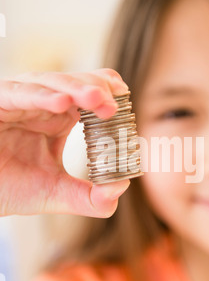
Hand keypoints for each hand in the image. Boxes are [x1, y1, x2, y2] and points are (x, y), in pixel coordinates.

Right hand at [0, 69, 130, 217]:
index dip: (107, 95)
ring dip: (74, 88)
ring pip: (47, 83)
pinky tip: (62, 102)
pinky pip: (17, 94)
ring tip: (96, 98)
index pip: (87, 97)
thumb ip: (90, 197)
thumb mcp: (56, 193)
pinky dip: (40, 96)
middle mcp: (40, 104)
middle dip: (95, 89)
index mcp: (58, 118)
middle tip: (114, 104)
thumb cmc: (11, 187)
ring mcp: (18, 101)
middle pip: (72, 84)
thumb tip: (121, 189)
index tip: (125, 102)